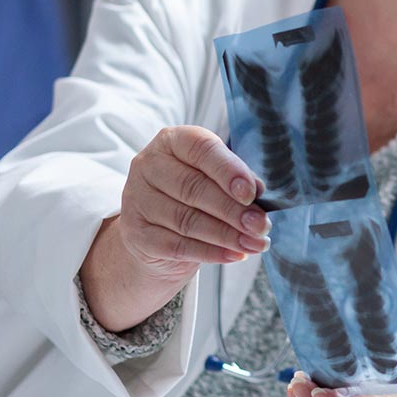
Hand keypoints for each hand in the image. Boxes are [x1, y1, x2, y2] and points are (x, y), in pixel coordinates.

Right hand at [79, 126, 269, 330]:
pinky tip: (234, 255)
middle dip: (233, 210)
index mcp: (172, 141)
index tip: (252, 193)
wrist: (157, 232)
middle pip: (194, 188)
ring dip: (227, 235)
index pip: (201, 149)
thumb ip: (234, 179)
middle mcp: (148, 165)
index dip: (229, 171)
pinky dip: (210, 252)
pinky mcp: (136, 232)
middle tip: (261, 226)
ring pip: (187, 220)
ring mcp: (137, 199)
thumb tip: (258, 191)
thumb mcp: (214, 177)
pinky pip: (177, 246)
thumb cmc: (193, 195)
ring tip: (254, 243)